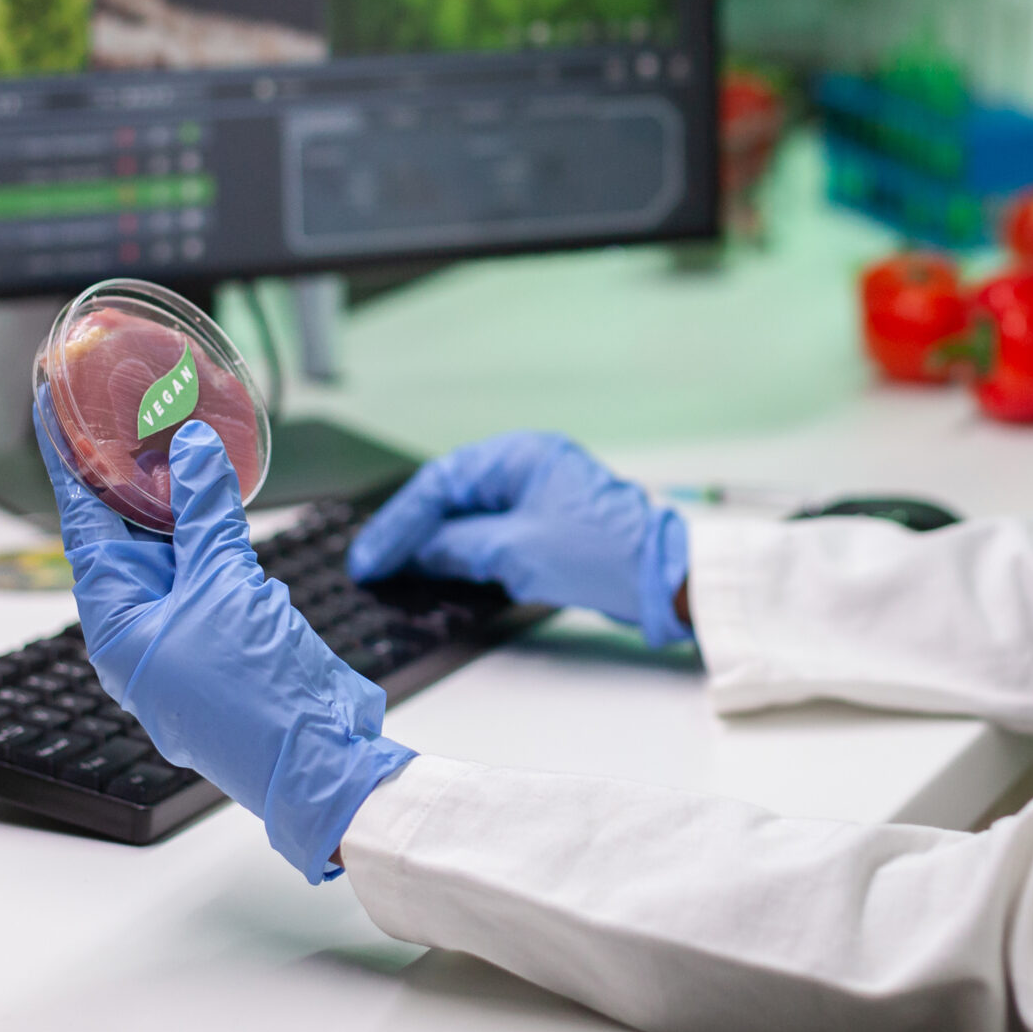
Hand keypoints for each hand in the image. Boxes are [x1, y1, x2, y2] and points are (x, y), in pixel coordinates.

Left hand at [37, 400, 412, 882]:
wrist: (320, 758)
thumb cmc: (253, 697)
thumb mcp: (224, 589)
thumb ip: (205, 515)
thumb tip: (187, 448)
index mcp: (117, 622)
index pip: (83, 523)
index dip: (70, 461)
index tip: (53, 405)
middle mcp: (144, 622)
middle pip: (123, 528)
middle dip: (123, 464)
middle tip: (117, 397)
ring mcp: (188, 624)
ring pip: (170, 541)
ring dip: (171, 488)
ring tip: (165, 422)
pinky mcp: (231, 623)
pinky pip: (211, 560)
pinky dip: (212, 519)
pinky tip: (217, 481)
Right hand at [347, 431, 691, 647]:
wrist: (663, 576)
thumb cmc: (600, 553)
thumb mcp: (516, 550)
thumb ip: (458, 546)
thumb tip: (419, 552)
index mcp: (518, 455)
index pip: (440, 484)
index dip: (399, 524)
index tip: (369, 559)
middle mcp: (525, 465)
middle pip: (449, 495)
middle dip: (409, 531)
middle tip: (371, 566)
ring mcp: (536, 492)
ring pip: (467, 514)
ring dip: (432, 542)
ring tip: (393, 572)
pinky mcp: (545, 522)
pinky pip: (490, 530)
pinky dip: (461, 550)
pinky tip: (439, 572)